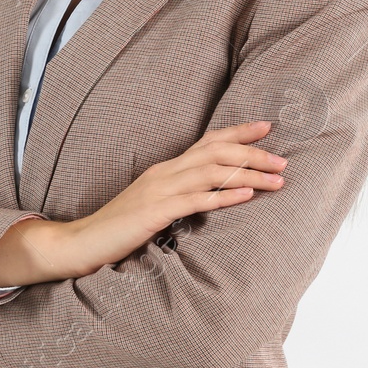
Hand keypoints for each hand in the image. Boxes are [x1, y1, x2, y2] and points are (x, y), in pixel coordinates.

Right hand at [60, 119, 287, 276]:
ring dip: (248, 174)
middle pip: (214, 152)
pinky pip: (195, 200)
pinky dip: (223, 196)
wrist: (84, 240)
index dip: (238, 133)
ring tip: (276, 180)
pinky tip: (245, 196)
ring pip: (211, 173)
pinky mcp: (154, 212)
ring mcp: (158, 191)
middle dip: (253, 153)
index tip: (267, 127)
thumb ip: (179, 196)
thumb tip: (210, 195)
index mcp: (165, 170)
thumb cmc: (120, 227)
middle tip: (283, 161)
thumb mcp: (154, 205)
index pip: (207, 142)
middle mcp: (164, 173)